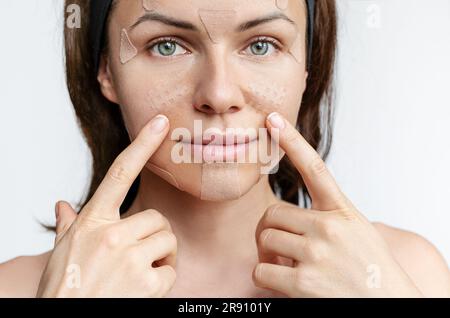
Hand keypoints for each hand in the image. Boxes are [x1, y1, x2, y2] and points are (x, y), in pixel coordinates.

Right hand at [37, 115, 176, 297]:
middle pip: (157, 218)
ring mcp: (129, 258)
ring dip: (161, 256)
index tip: (160, 123)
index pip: (120, 172)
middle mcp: (111, 235)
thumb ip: (68, 226)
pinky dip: (162, 279)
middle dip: (154, 236)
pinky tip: (143, 289)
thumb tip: (63, 205)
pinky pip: (171, 270)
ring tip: (139, 272)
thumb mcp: (60, 253)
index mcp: (93, 221)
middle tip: (140, 255)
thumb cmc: (63, 289)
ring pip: (167, 240)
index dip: (142, 144)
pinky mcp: (146, 283)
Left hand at [253, 112, 422, 296]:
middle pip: (272, 214)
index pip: (314, 168)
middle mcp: (330, 228)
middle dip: (270, 231)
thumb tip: (283, 220)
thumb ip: (327, 218)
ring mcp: (317, 254)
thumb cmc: (370, 271)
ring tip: (289, 267)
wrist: (390, 307)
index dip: (292, 141)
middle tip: (279, 248)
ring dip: (268, 255)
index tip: (273, 119)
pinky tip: (287, 285)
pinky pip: (260, 270)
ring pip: (265, 239)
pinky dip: (266, 278)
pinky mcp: (303, 284)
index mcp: (343, 212)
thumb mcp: (358, 232)